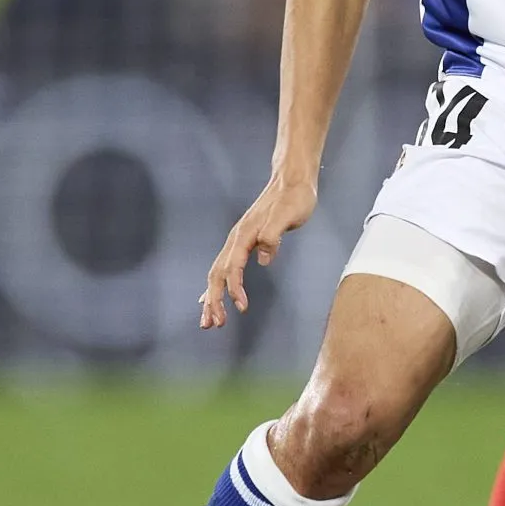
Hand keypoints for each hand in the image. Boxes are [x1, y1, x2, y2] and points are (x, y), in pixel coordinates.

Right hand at [201, 176, 315, 328]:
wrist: (291, 180)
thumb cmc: (294, 197)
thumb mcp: (289, 214)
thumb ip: (275, 235)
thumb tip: (265, 259)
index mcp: (244, 234)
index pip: (233, 267)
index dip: (235, 289)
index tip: (242, 308)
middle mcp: (236, 238)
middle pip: (217, 274)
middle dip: (214, 300)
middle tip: (214, 325)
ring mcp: (238, 240)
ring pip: (217, 273)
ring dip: (212, 298)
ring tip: (210, 321)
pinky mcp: (244, 242)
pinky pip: (224, 268)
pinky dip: (216, 286)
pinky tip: (210, 299)